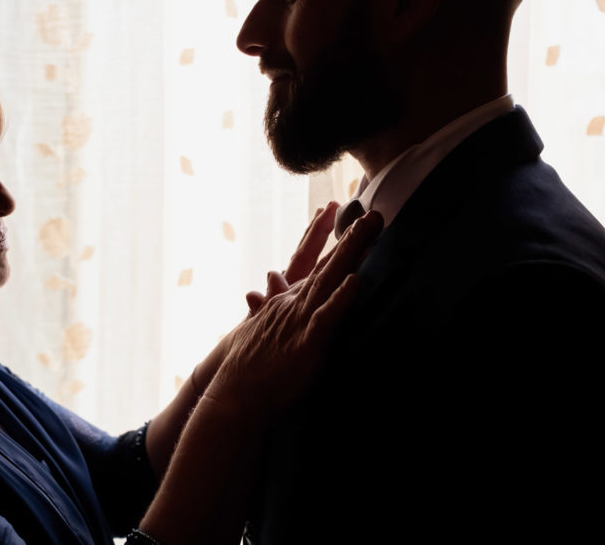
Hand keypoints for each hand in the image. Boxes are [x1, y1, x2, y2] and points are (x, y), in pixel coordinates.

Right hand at [205, 210, 381, 415]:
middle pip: (325, 262)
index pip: (307, 261)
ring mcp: (299, 317)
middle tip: (371, 212)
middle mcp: (293, 302)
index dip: (320, 235)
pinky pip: (327, 315)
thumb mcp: (257, 325)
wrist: (233, 393)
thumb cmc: (247, 367)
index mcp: (285, 300)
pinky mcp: (306, 340)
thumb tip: (269, 277)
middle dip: (348, 236)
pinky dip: (341, 297)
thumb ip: (267, 300)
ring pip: (329, 277)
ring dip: (350, 252)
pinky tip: (354, 280)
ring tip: (369, 229)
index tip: (332, 210)